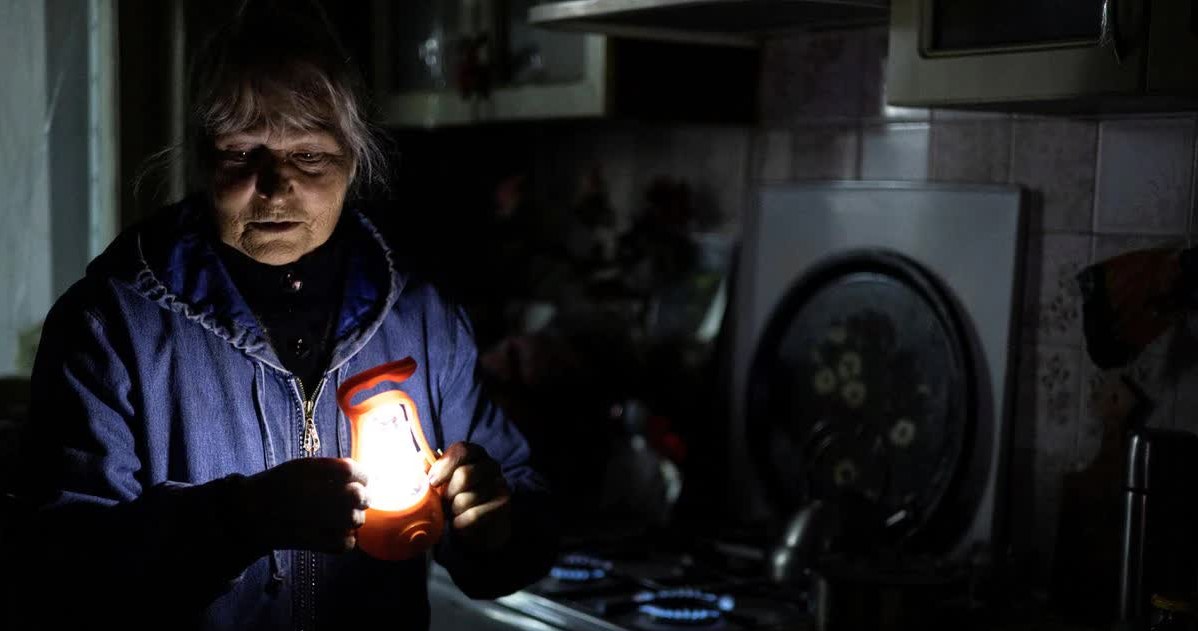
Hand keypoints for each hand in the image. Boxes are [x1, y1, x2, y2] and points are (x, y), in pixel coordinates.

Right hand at [241, 457, 368, 552]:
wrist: (248, 513)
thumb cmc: (278, 486)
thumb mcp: (302, 466)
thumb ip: (330, 468)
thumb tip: (359, 474)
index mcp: (312, 472)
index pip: (352, 470)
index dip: (361, 475)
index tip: (360, 480)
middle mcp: (315, 494)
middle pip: (358, 496)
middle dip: (362, 497)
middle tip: (356, 500)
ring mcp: (315, 520)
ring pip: (355, 520)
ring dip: (355, 518)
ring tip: (344, 517)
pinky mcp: (313, 542)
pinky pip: (346, 543)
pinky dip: (347, 539)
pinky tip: (340, 533)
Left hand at [428, 442, 511, 550]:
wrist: (477, 526)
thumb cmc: (455, 498)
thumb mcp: (440, 482)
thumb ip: (430, 469)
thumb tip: (421, 460)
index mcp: (475, 454)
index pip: (462, 450)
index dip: (444, 465)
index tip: (432, 481)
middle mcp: (491, 465)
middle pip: (464, 475)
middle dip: (447, 494)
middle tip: (443, 502)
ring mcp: (500, 485)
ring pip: (467, 499)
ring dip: (453, 510)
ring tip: (453, 513)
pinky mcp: (502, 506)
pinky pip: (474, 515)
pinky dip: (460, 523)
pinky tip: (459, 523)